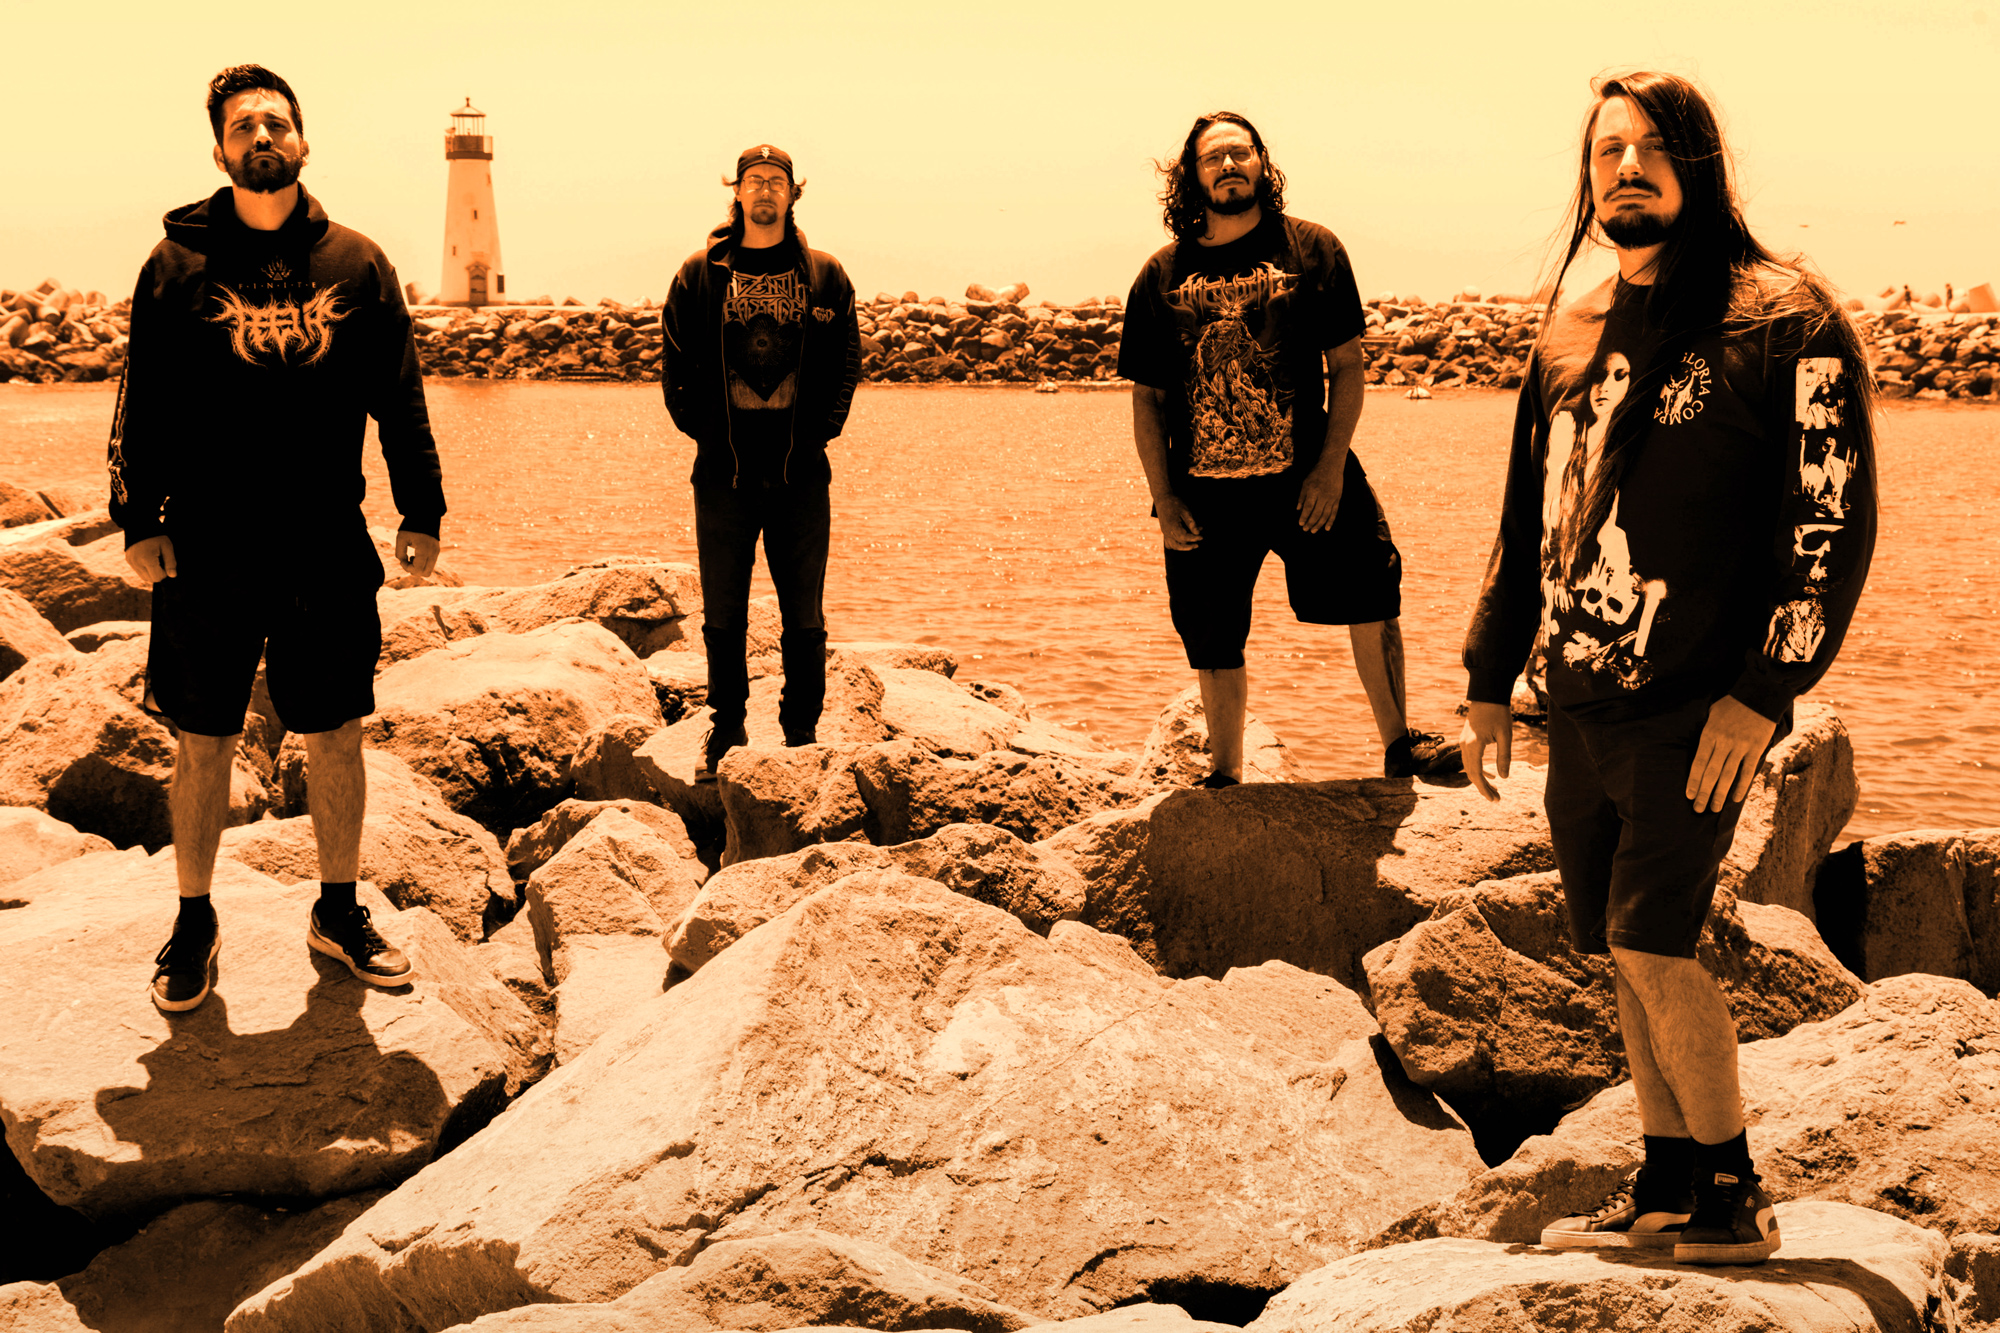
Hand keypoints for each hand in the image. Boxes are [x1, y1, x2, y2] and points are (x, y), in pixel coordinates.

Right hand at [125, 535, 176, 584]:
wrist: (139, 524)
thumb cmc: (156, 535)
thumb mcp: (167, 546)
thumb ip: (171, 562)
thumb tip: (173, 576)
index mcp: (147, 559)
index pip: (158, 577)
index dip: (165, 572)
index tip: (166, 562)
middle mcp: (136, 562)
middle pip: (150, 579)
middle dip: (158, 573)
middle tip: (161, 560)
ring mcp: (131, 562)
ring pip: (144, 577)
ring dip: (151, 572)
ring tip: (155, 559)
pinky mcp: (128, 560)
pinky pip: (138, 571)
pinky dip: (145, 568)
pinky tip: (148, 558)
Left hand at [394, 530, 440, 578]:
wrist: (424, 515)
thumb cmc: (411, 526)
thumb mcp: (401, 538)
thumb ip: (399, 552)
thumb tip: (402, 561)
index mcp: (424, 550)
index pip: (418, 570)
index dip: (407, 568)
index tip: (401, 560)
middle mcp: (433, 553)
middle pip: (426, 573)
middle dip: (414, 571)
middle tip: (407, 561)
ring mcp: (436, 552)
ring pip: (429, 570)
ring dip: (419, 567)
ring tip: (412, 557)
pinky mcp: (437, 551)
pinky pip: (431, 564)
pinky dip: (423, 563)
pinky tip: (416, 554)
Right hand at [1156, 496, 1201, 550]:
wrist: (1162, 498)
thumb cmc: (1175, 503)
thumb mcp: (1185, 511)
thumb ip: (1191, 523)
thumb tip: (1198, 533)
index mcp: (1172, 526)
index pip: (1184, 537)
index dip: (1193, 538)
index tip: (1201, 537)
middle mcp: (1167, 531)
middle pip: (1179, 544)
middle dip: (1190, 545)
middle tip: (1198, 543)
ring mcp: (1164, 532)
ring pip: (1173, 546)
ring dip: (1183, 547)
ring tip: (1192, 545)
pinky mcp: (1164, 531)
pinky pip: (1169, 543)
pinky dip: (1176, 546)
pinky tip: (1183, 543)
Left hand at [1297, 461, 1344, 531]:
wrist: (1332, 466)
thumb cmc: (1316, 474)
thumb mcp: (1305, 483)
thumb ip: (1302, 496)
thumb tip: (1298, 509)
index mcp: (1314, 491)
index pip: (1308, 507)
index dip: (1304, 517)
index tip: (1300, 523)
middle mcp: (1323, 496)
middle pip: (1317, 513)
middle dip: (1310, 523)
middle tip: (1305, 529)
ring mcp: (1332, 498)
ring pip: (1325, 515)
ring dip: (1319, 524)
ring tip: (1313, 531)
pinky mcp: (1337, 499)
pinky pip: (1334, 512)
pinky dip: (1330, 521)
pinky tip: (1326, 528)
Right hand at [1459, 701, 1512, 802]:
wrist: (1487, 695)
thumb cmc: (1499, 713)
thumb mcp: (1505, 735)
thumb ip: (1504, 757)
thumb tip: (1504, 777)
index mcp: (1474, 745)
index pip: (1476, 774)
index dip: (1484, 789)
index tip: (1494, 799)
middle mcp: (1464, 745)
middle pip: (1470, 773)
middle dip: (1483, 788)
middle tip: (1496, 799)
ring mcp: (1463, 742)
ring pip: (1469, 768)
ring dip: (1480, 780)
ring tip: (1494, 790)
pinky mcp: (1466, 740)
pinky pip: (1469, 760)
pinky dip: (1478, 770)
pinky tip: (1491, 775)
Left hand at [1686, 695, 1776, 813]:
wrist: (1759, 695)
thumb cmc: (1731, 704)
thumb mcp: (1711, 714)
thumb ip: (1706, 733)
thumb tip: (1699, 750)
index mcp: (1709, 734)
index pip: (1698, 763)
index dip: (1693, 781)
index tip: (1689, 795)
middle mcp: (1724, 742)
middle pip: (1711, 773)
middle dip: (1704, 793)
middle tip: (1698, 809)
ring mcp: (1741, 746)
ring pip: (1728, 775)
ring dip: (1720, 794)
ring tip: (1713, 808)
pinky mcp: (1756, 748)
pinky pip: (1748, 771)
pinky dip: (1741, 786)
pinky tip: (1735, 798)